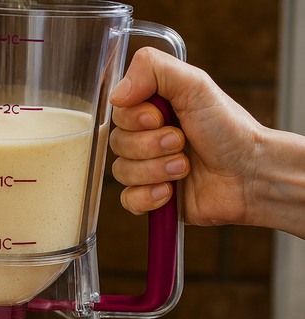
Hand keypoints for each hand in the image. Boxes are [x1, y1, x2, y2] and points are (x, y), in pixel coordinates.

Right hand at [108, 47, 304, 237]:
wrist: (249, 175)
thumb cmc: (229, 129)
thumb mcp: (195, 84)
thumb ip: (152, 70)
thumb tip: (116, 94)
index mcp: (154, 109)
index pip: (119, 112)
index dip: (134, 119)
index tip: (159, 118)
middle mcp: (148, 138)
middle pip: (118, 143)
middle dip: (150, 146)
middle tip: (181, 143)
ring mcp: (150, 170)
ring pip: (121, 172)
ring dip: (155, 170)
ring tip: (185, 167)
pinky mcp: (153, 199)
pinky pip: (128, 200)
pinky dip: (147, 196)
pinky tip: (170, 192)